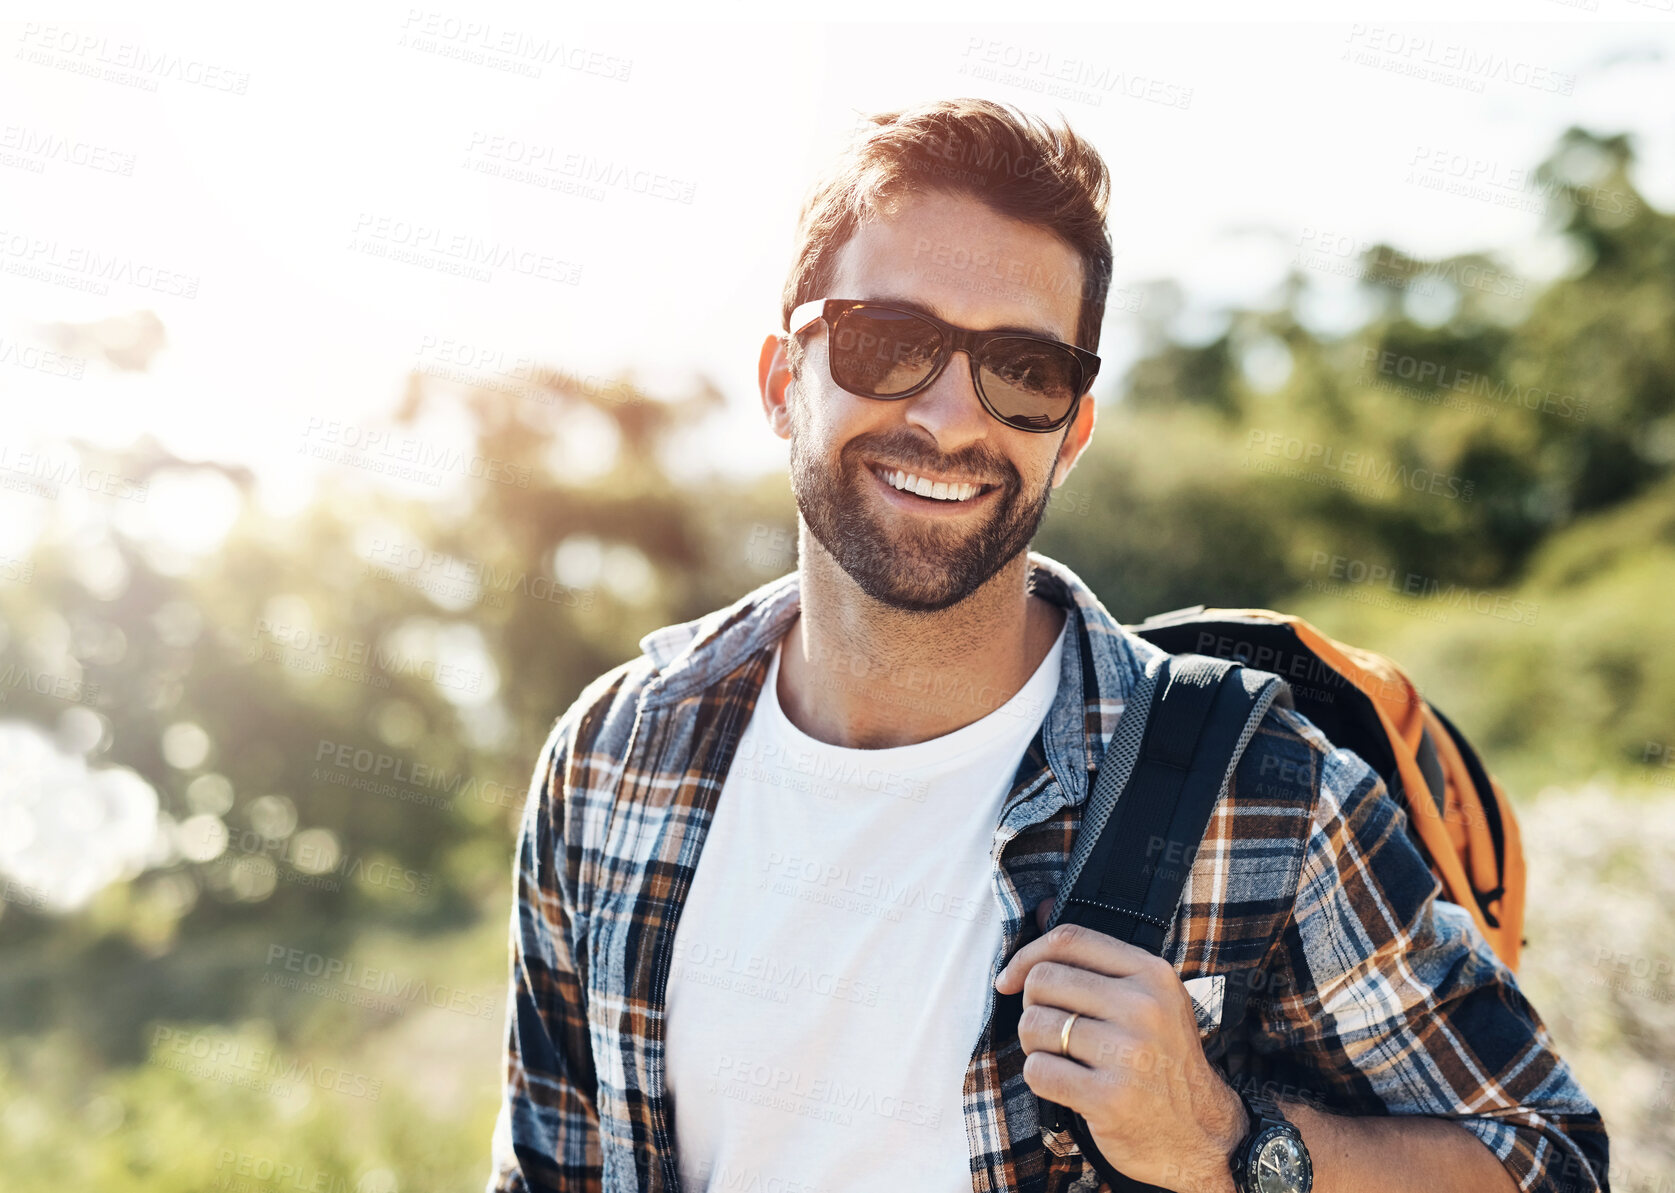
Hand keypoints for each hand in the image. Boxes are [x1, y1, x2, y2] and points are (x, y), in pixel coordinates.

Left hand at [993, 898, 1247, 1192]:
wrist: (1203, 1135)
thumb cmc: (1163, 1061)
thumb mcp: (1149, 998)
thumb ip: (1095, 957)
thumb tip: (1040, 909)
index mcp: (1152, 974)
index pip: (1069, 939)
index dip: (1026, 955)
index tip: (1009, 979)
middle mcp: (1143, 1007)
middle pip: (1042, 980)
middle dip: (1032, 1008)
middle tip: (1052, 1032)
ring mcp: (1128, 1052)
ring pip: (1034, 1025)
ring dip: (1034, 1045)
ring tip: (1062, 1058)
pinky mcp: (1110, 1097)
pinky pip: (1038, 1071)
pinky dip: (1040, 1079)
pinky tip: (1066, 1086)